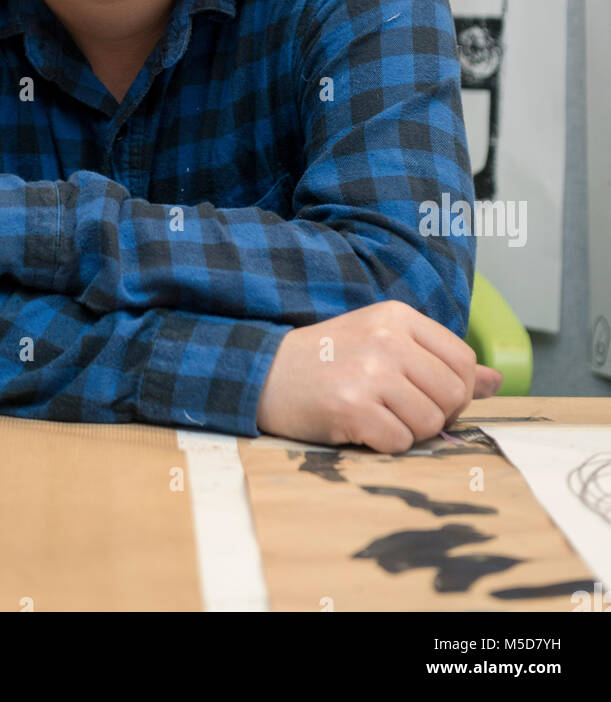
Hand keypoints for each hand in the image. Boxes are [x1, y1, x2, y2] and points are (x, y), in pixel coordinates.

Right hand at [255, 299, 502, 450]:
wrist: (265, 373)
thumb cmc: (328, 359)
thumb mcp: (383, 342)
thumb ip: (438, 359)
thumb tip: (496, 382)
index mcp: (397, 316)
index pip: (462, 359)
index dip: (455, 388)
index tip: (427, 394)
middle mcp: (387, 340)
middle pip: (452, 395)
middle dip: (436, 414)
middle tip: (400, 411)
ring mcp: (370, 373)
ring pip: (431, 423)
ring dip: (409, 432)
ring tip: (378, 416)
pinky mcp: (352, 408)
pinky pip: (400, 443)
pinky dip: (385, 445)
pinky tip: (360, 427)